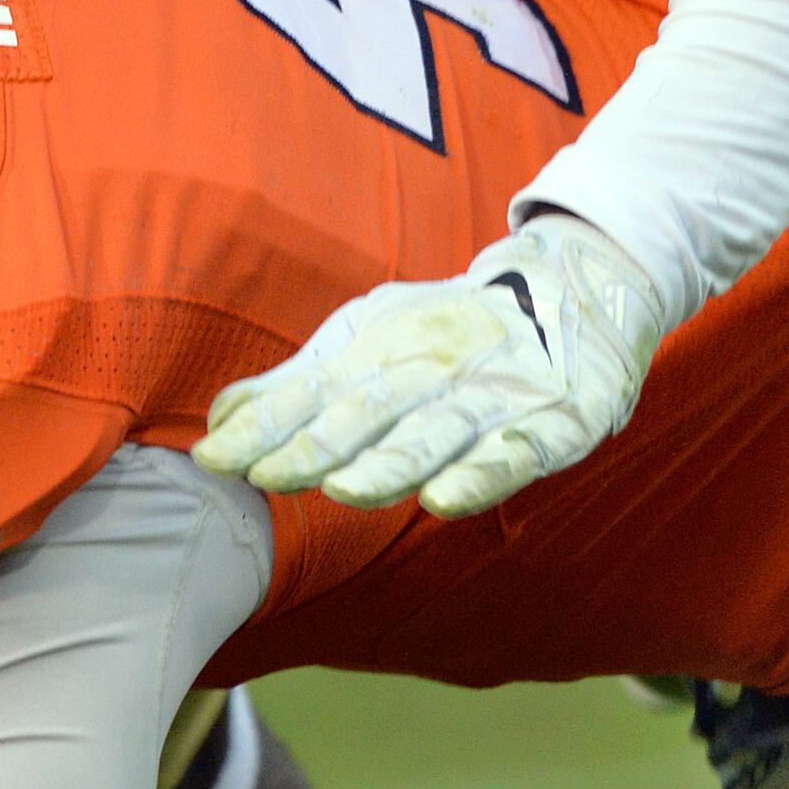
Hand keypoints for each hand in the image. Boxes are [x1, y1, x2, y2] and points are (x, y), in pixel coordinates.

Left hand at [194, 212, 663, 516]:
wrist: (574, 287)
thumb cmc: (446, 329)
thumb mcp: (368, 341)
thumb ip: (294, 390)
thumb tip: (217, 425)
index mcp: (380, 349)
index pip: (312, 394)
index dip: (264, 428)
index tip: (214, 459)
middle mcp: (431, 369)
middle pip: (366, 413)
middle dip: (313, 446)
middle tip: (263, 474)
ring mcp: (492, 396)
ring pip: (434, 434)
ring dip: (389, 462)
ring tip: (344, 489)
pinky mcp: (552, 422)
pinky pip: (514, 453)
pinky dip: (481, 475)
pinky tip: (446, 501)